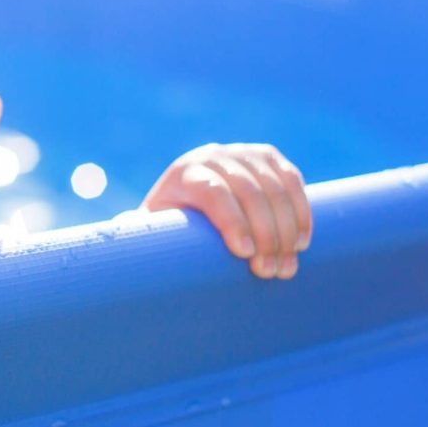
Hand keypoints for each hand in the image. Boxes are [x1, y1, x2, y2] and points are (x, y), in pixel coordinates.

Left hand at [141, 142, 311, 279]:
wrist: (188, 203)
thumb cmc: (167, 228)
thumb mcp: (149, 232)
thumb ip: (136, 236)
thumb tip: (125, 233)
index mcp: (184, 173)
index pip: (213, 192)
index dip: (232, 222)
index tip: (245, 255)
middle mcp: (213, 155)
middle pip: (249, 192)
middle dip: (266, 235)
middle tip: (271, 273)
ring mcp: (242, 153)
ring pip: (274, 187)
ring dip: (287, 229)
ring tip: (287, 267)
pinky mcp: (267, 158)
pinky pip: (291, 180)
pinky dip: (301, 210)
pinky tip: (302, 241)